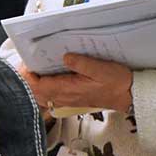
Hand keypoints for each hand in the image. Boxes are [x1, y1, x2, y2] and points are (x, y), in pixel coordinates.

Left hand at [19, 55, 133, 114]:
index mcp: (68, 89)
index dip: (27, 75)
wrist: (128, 96)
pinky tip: (45, 76)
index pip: (37, 85)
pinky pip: (49, 96)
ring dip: (33, 83)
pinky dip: (42, 87)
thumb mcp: (101, 69)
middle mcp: (64, 96)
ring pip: (41, 95)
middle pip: (35, 92)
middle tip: (26, 62)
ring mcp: (67, 99)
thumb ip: (82, 63)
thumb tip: (65, 57)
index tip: (26, 62)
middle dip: (26, 78)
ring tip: (32, 68)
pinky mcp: (71, 98)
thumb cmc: (117, 83)